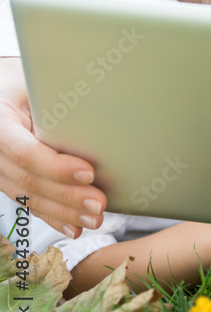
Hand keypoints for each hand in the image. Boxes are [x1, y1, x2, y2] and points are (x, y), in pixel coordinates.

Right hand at [0, 58, 105, 237]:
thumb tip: (99, 110)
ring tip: (94, 219)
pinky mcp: (8, 181)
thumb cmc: (22, 83)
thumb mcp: (33, 84)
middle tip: (99, 203)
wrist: (1, 92)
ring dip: (64, 212)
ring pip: (30, 198)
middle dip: (68, 196)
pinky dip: (53, 217)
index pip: (26, 152)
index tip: (89, 171)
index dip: (57, 167)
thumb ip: (54, 101)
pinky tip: (72, 228)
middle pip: (30, 181)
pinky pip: (29, 203)